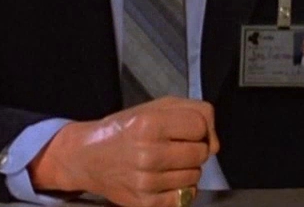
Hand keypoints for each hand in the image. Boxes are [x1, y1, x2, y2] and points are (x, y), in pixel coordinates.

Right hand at [29, 96, 219, 206]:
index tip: (182, 129)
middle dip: (193, 148)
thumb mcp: (156, 107)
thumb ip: (194, 112)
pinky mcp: (145, 203)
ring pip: (195, 176)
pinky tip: (163, 179)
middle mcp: (147, 153)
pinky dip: (180, 189)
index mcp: (148, 124)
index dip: (196, 127)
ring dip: (186, 169)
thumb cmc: (126, 129)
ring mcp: (146, 181)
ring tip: (164, 162)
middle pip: (201, 153)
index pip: (200, 125)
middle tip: (172, 146)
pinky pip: (185, 198)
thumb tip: (215, 142)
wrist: (88, 157)